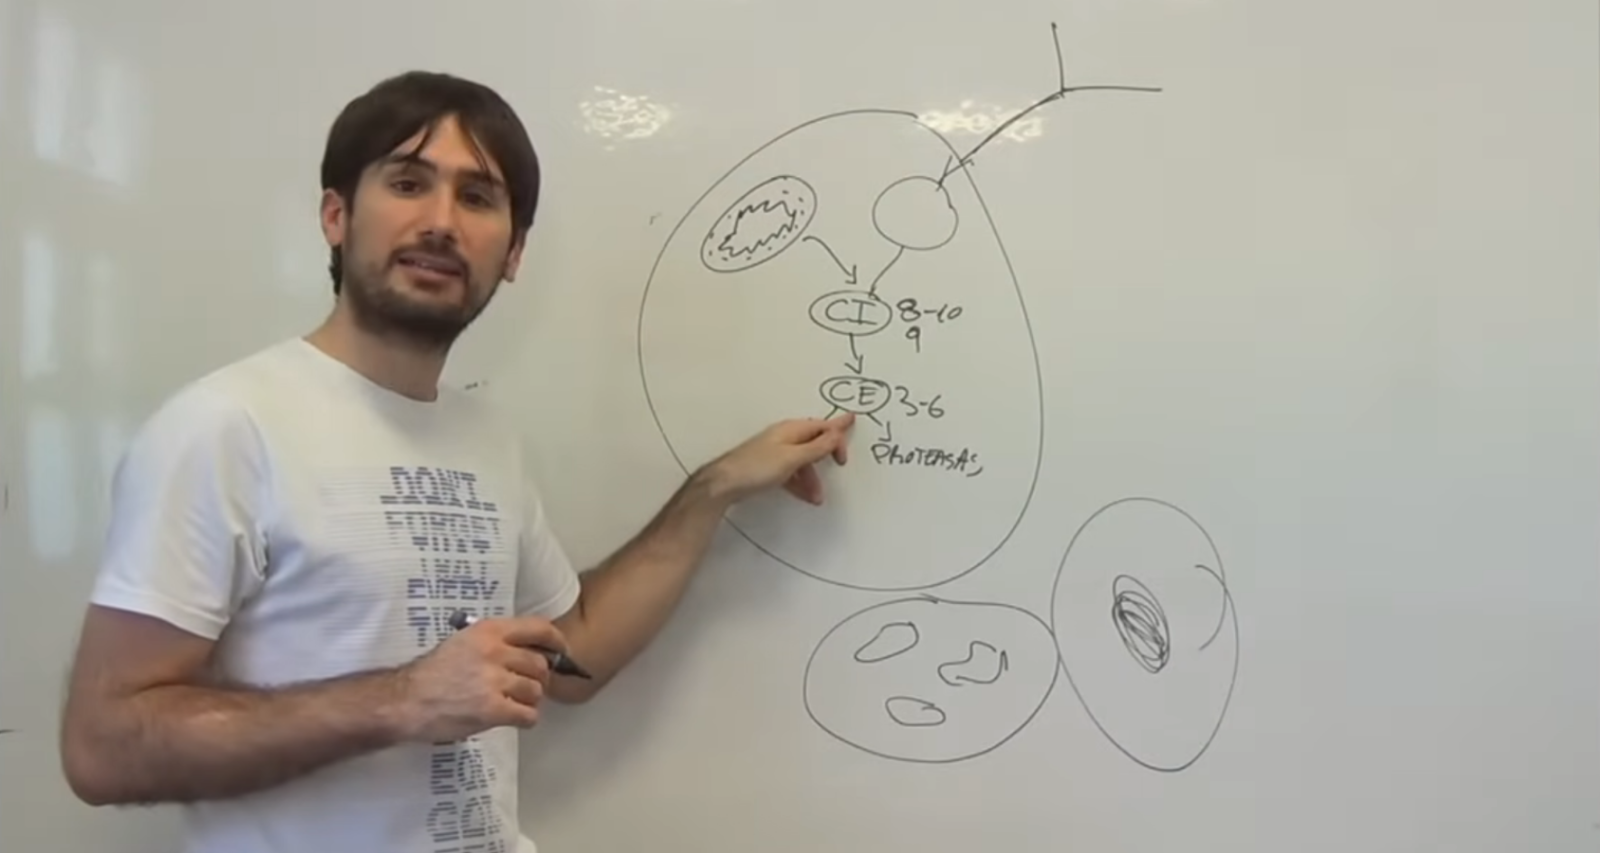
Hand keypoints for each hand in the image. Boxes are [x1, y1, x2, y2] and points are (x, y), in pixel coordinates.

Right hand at [391, 616, 567, 742]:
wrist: (405, 701)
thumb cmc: (433, 673)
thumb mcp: (464, 643)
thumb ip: (496, 643)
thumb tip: (530, 651)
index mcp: (489, 632)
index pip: (538, 629)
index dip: (556, 641)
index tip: (561, 651)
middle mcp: (494, 652)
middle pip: (540, 665)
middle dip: (537, 679)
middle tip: (524, 687)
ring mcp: (494, 681)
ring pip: (536, 691)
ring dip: (528, 700)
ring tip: (511, 703)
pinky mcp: (492, 709)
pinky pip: (528, 715)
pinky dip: (525, 719)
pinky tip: (512, 718)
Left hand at [703, 413, 855, 505]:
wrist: (725, 483)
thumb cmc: (757, 467)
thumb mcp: (793, 458)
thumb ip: (817, 447)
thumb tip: (836, 434)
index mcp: (791, 430)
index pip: (822, 426)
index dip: (838, 429)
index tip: (853, 424)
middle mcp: (785, 437)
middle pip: (814, 442)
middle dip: (827, 455)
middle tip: (840, 463)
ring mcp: (777, 452)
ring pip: (804, 461)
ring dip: (813, 477)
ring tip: (818, 496)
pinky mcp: (769, 466)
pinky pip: (793, 472)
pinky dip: (801, 483)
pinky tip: (806, 495)